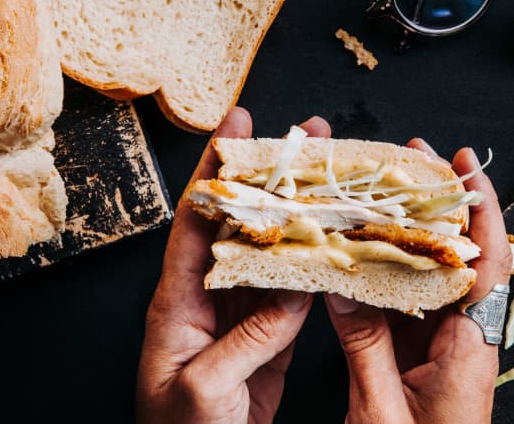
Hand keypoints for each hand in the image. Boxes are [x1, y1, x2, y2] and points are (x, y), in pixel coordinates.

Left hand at [136, 107, 330, 423]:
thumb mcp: (205, 388)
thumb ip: (249, 337)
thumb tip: (295, 292)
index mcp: (178, 300)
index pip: (197, 219)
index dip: (215, 169)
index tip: (235, 125)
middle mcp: (208, 296)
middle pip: (244, 222)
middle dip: (272, 176)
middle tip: (306, 137)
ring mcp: (240, 314)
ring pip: (274, 251)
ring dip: (300, 215)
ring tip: (329, 179)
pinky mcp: (267, 337)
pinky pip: (293, 292)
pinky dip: (314, 266)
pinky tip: (335, 244)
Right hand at [325, 140, 511, 423]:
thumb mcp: (381, 410)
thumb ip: (364, 344)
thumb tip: (342, 282)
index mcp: (468, 350)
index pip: (487, 265)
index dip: (481, 210)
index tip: (466, 166)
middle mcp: (461, 338)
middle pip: (457, 256)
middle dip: (437, 204)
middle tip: (412, 160)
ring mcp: (438, 343)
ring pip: (428, 274)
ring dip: (407, 232)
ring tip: (382, 191)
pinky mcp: (416, 352)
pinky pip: (404, 300)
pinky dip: (384, 270)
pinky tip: (361, 249)